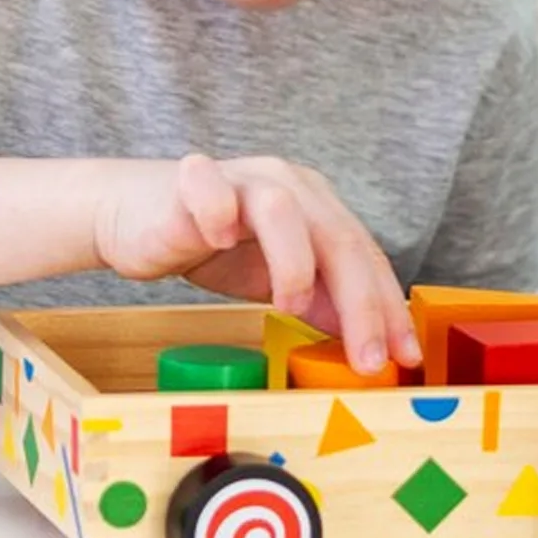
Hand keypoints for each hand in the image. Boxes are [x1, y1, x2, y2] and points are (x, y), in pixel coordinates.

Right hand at [93, 152, 421, 375]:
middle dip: (360, 302)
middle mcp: (285, 183)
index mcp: (314, 204)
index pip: (363, 255)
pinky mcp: (190, 180)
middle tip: (368, 359)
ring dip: (296, 263)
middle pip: (337, 236)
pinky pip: (210, 188)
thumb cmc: (207, 241)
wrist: (132, 212)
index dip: (387, 307)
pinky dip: (219, 213)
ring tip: (291, 308)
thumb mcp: (273, 276)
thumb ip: (320, 298)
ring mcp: (239, 178)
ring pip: (283, 209)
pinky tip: (221, 242)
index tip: (404, 358)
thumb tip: (370, 343)